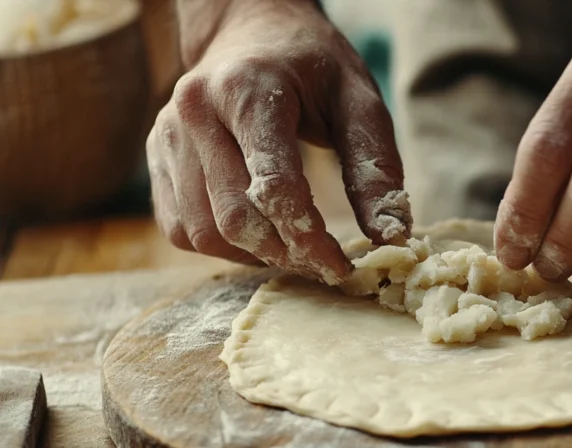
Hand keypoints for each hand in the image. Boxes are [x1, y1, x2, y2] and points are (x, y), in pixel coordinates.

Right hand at [148, 0, 410, 284]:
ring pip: (204, 232)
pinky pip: (183, 230)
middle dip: (286, 254)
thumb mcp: (358, 102)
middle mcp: (195, 111)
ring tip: (296, 249)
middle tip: (325, 265)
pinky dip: (225, 248)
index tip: (344, 266)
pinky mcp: (156, 159)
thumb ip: (375, 168)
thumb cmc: (312, 68)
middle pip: (235, 218)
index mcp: (247, 90)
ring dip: (255, 256)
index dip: (310, 240)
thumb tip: (392, 237)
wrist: (251, 32)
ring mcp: (166, 136)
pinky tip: (260, 235)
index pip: (272, 185)